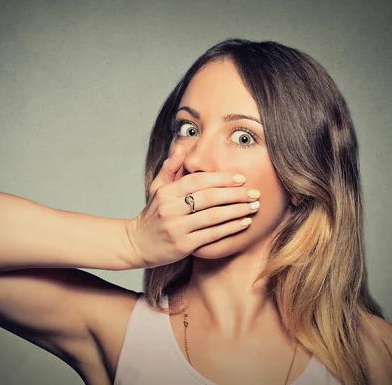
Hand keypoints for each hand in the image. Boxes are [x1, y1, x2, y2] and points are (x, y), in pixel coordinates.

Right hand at [125, 145, 260, 267]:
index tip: (241, 178)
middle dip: (235, 194)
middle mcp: (170, 209)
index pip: (197, 181)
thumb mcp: (157, 188)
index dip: (221, 178)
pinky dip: (230, 228)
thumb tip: (182, 146)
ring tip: (254, 206)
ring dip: (237, 211)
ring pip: (213, 216)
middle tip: (255, 192)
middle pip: (209, 197)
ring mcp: (176, 228)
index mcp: (166, 192)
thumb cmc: (153, 214)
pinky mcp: (182, 245)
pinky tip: (244, 222)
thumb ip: (171, 167)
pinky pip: (212, 235)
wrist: (137, 244)